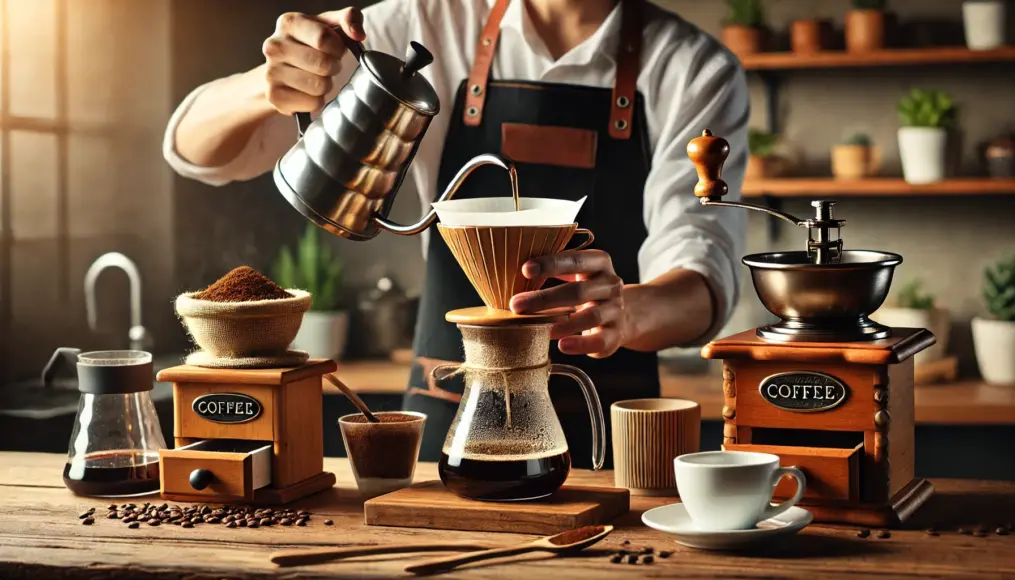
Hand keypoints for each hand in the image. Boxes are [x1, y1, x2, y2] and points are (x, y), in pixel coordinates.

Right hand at [262, 8, 364, 114]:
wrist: (283, 67)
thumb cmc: (311, 44)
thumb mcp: (330, 24)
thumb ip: (349, 18)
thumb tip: (357, 33)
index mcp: (288, 23)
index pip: (323, 38)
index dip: (337, 48)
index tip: (336, 49)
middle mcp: (274, 46)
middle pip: (322, 64)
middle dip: (333, 67)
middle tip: (328, 66)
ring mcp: (271, 72)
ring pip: (319, 86)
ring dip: (326, 84)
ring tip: (317, 77)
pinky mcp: (275, 96)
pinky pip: (313, 103)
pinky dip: (317, 100)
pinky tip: (308, 91)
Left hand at [509, 250, 628, 357]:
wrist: (623, 316)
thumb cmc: (588, 292)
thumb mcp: (577, 275)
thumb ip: (554, 271)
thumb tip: (513, 274)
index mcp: (599, 263)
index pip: (575, 260)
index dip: (550, 263)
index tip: (525, 269)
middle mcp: (611, 284)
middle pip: (578, 290)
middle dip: (544, 298)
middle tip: (516, 305)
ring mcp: (616, 310)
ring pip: (590, 316)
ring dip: (561, 323)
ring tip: (537, 327)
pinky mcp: (616, 334)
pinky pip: (600, 340)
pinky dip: (581, 344)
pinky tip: (562, 345)